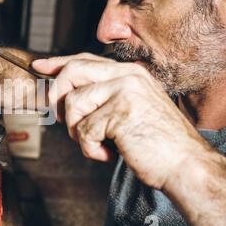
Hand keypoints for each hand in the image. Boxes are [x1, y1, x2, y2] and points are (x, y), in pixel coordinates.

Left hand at [32, 53, 209, 189]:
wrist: (186, 165)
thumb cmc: (155, 143)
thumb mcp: (129, 110)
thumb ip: (103, 97)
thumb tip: (64, 95)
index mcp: (129, 73)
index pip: (85, 59)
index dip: (58, 63)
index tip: (39, 66)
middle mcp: (127, 75)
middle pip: (72, 72)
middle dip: (57, 97)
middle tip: (61, 119)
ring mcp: (125, 90)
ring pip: (73, 103)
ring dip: (77, 132)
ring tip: (98, 143)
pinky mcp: (121, 110)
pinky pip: (84, 130)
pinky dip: (91, 150)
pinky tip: (110, 154)